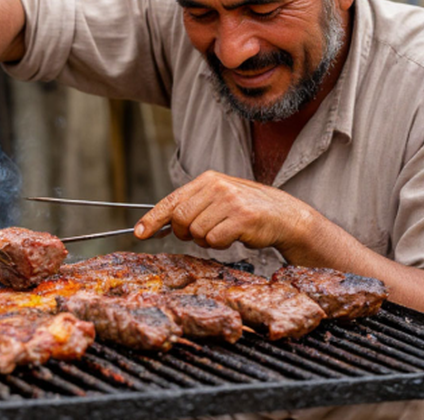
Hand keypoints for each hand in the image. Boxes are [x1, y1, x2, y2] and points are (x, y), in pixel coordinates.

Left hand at [133, 170, 314, 250]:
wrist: (283, 215)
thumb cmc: (246, 210)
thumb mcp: (217, 199)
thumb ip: (192, 206)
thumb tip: (160, 225)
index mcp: (207, 180)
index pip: (171, 200)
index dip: (152, 218)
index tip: (139, 233)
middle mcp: (217, 186)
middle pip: (180, 219)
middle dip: (184, 233)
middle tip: (199, 234)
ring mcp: (230, 201)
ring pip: (196, 232)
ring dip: (206, 240)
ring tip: (222, 232)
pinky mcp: (242, 218)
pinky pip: (215, 240)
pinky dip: (220, 244)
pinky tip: (233, 236)